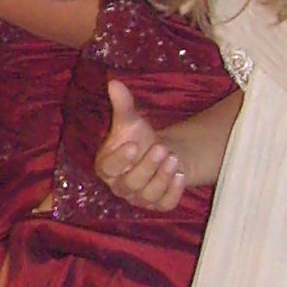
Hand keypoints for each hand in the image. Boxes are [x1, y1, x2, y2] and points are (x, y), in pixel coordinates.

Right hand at [94, 79, 184, 212]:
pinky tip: (180, 175)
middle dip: (147, 166)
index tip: (133, 145)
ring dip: (162, 178)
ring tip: (173, 157)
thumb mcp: (131, 120)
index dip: (120, 159)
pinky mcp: (157, 205)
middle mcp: (120, 186)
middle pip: (131, 184)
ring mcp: (139, 198)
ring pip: (148, 195)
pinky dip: (174, 192)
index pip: (108, 168)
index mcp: (107, 167)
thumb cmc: (138, 137)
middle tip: (160, 148)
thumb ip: (121, 104)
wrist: (158, 153)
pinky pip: (165, 205)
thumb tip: (114, 82)